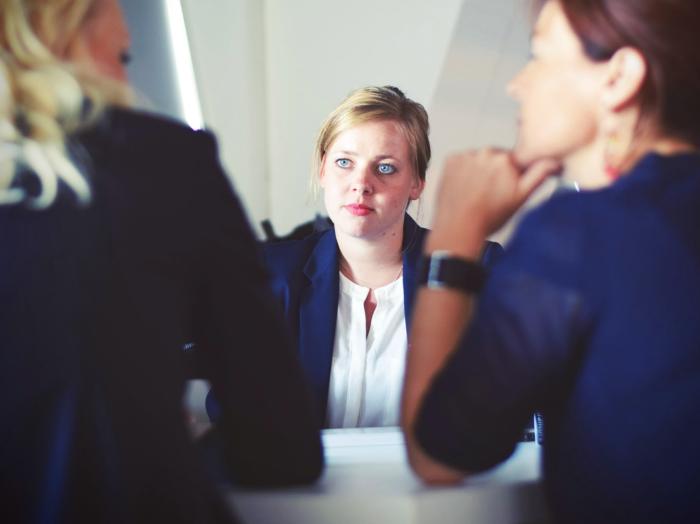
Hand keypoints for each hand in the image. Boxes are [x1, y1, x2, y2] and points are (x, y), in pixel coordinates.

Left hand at [430, 148, 559, 250]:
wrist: (459, 227)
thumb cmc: (490, 217)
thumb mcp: (521, 197)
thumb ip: (538, 175)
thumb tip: (555, 161)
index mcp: (506, 159)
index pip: (514, 160)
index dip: (512, 174)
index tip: (505, 187)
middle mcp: (486, 152)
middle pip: (495, 158)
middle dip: (495, 172)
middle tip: (490, 194)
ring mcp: (466, 155)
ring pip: (478, 159)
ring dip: (478, 170)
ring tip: (475, 192)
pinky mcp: (450, 160)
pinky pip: (461, 161)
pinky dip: (462, 171)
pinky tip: (464, 188)